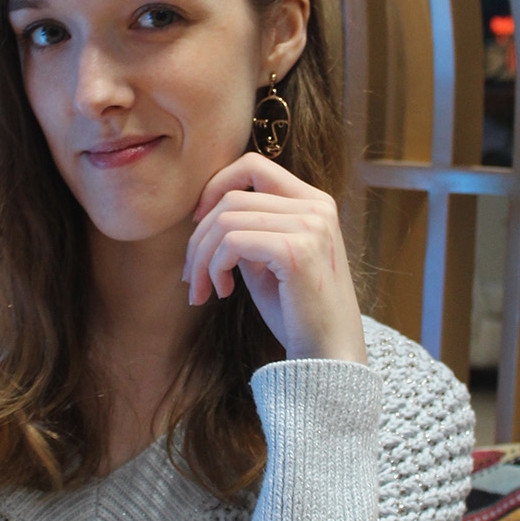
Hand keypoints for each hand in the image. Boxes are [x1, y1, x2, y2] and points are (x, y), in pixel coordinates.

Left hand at [183, 155, 366, 362]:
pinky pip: (233, 242)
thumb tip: (203, 213)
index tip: (197, 222)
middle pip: (232, 197)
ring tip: (204, 288)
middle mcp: (316, 206)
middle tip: (192, 275)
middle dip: (199, 237)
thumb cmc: (296, 311)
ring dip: (203, 257)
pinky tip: (222, 292)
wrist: (327, 354)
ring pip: (226, 219)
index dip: (216, 186)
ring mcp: (310, 225)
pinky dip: (215, 266)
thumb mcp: (268, 259)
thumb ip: (248, 228)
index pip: (254, 165)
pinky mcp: (297, 250)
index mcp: (314, 202)